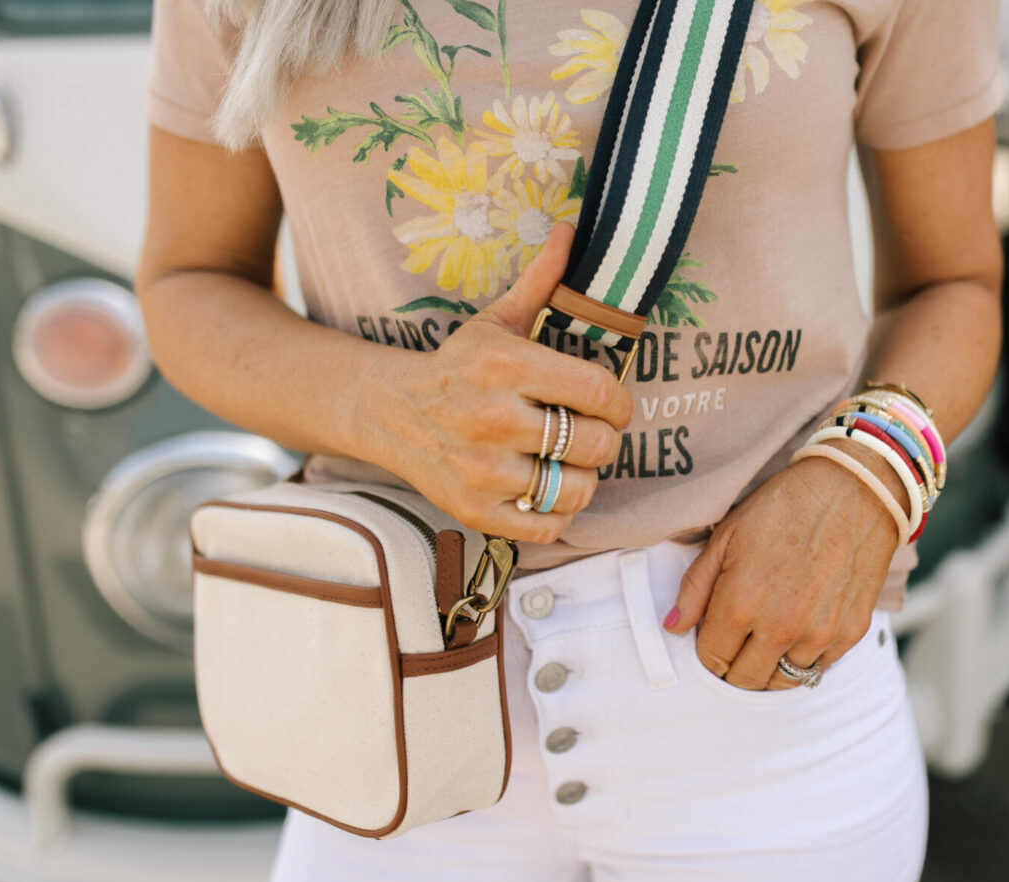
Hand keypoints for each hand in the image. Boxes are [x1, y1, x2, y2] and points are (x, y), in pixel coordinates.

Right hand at [352, 222, 632, 541]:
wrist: (388, 411)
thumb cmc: (458, 364)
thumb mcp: (498, 319)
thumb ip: (541, 279)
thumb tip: (571, 228)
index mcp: (507, 366)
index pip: (601, 393)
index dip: (620, 404)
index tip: (611, 406)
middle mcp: (494, 419)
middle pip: (597, 444)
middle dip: (603, 441)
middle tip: (587, 434)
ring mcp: (482, 470)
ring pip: (578, 488)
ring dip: (584, 478)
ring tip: (568, 463)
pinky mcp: (473, 510)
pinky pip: (548, 526)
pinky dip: (558, 513)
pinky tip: (546, 490)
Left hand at [662, 440, 903, 688]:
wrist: (853, 489)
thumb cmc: (784, 507)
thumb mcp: (726, 537)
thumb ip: (695, 588)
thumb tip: (673, 626)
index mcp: (740, 605)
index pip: (712, 660)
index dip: (708, 652)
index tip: (715, 638)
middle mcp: (779, 628)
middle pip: (745, 680)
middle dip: (734, 668)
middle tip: (738, 644)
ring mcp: (818, 634)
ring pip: (782, 682)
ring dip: (770, 667)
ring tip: (769, 638)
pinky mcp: (850, 633)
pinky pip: (819, 669)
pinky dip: (805, 658)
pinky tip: (800, 630)